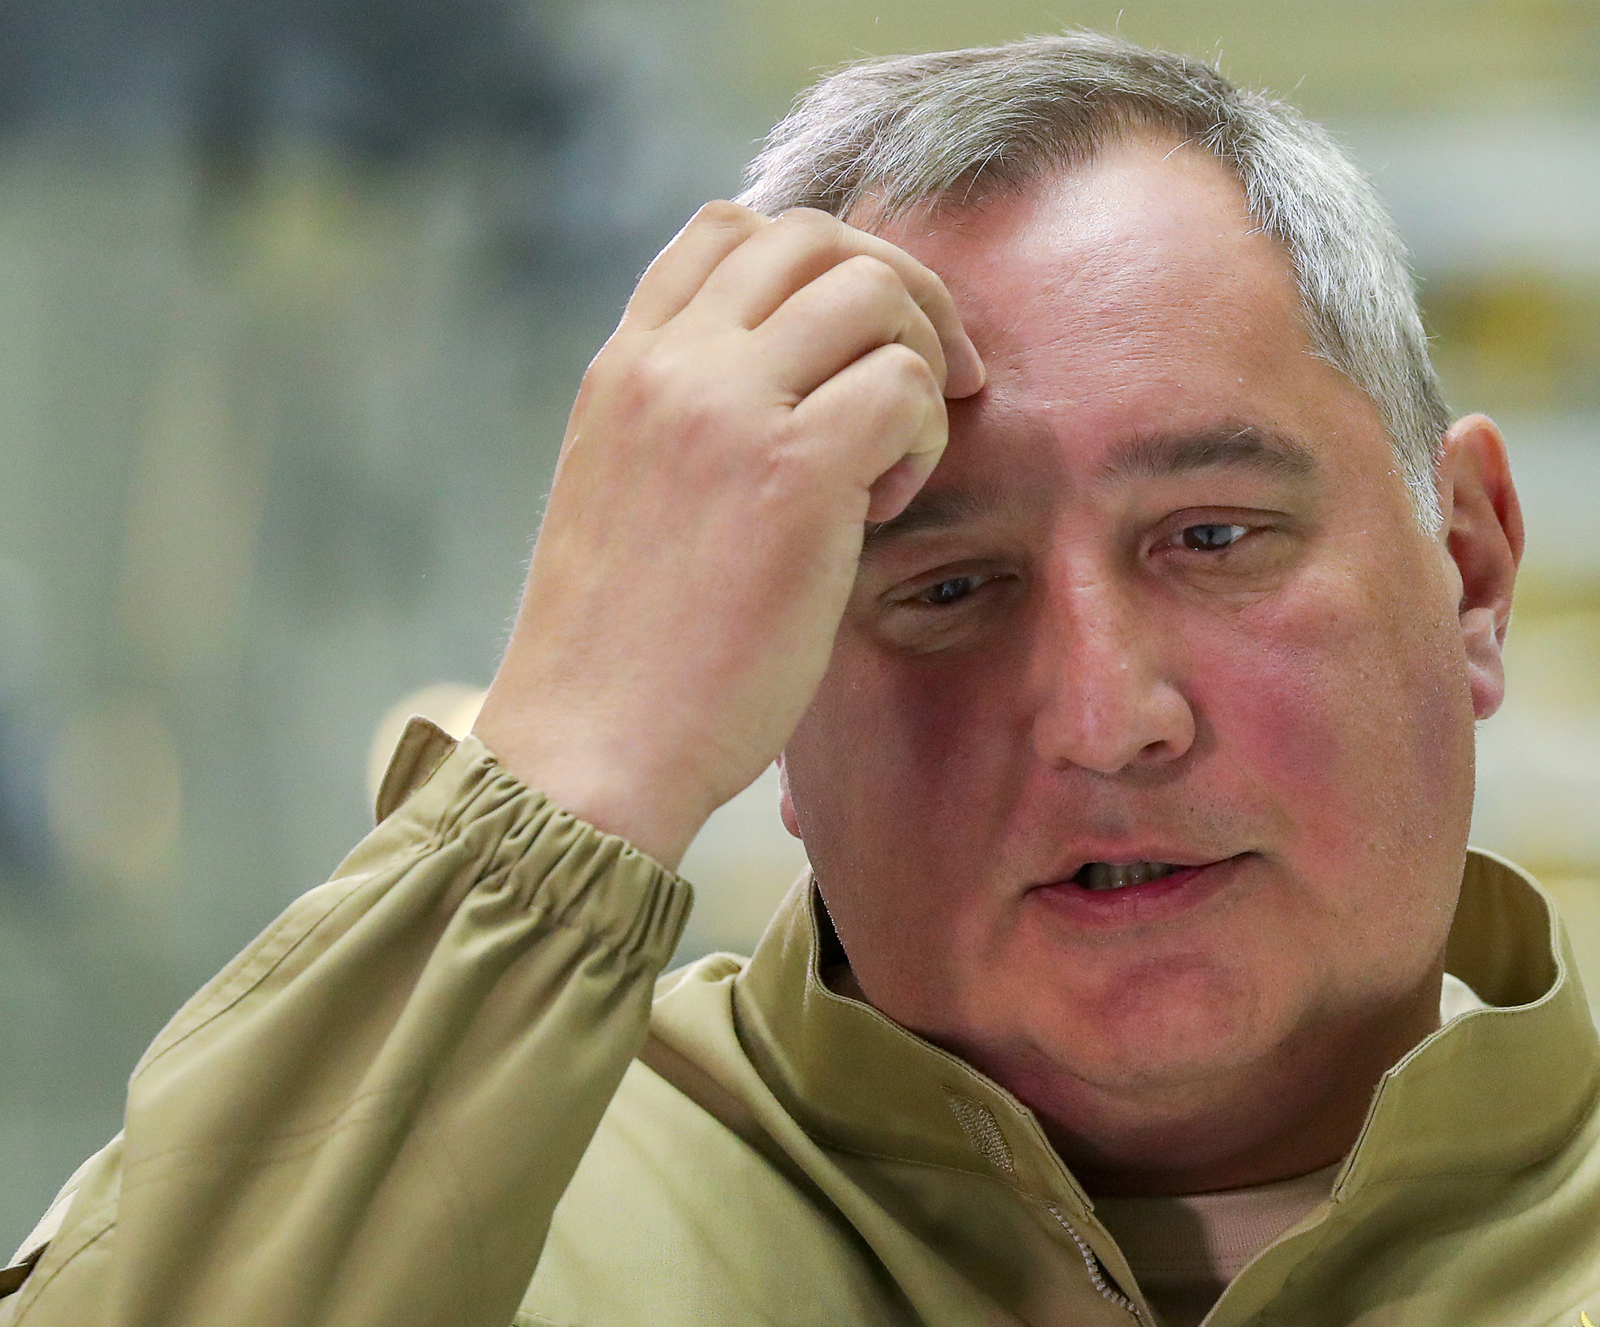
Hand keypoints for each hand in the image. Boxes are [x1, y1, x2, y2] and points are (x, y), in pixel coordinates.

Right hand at [472, 202, 983, 865]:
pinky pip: (904, 385)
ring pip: (872, 291)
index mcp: (624, 367)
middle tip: (938, 375)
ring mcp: (725, 408)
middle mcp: (669, 365)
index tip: (860, 340)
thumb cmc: (622, 656)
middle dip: (901, 287)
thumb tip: (800, 389)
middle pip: (816, 237)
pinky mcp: (791, 472)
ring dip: (917, 359)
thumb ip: (693, 423)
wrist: (588, 752)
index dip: (822, 263)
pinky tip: (885, 507)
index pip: (728, 228)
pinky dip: (922, 436)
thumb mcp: (631, 496)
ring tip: (895, 459)